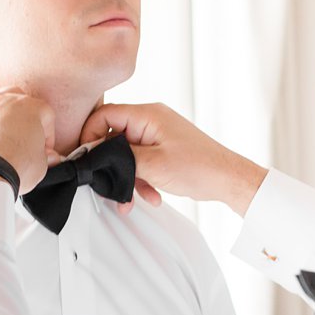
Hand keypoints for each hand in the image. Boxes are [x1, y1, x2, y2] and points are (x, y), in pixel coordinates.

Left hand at [0, 89, 56, 193]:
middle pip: (16, 98)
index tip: (45, 149)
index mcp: (29, 107)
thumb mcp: (41, 165)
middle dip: (21, 115)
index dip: (48, 134)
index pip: (46, 114)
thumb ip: (45, 156)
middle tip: (23, 136)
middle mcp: (3, 100)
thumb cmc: (13, 166)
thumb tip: (48, 158)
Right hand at [80, 103, 266, 216]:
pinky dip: (141, 179)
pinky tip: (150, 196)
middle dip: (110, 164)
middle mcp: (151, 120)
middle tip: (107, 183)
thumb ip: (119, 157)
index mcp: (148, 115)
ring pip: (126, 154)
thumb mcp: (152, 165)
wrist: (227, 180)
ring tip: (130, 199)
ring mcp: (157, 135)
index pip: (105, 115)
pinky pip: (141, 162)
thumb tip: (93, 154)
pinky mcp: (163, 149)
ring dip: (127, 177)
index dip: (90, 136)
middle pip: (113, 136)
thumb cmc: (198, 168)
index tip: (87, 158)